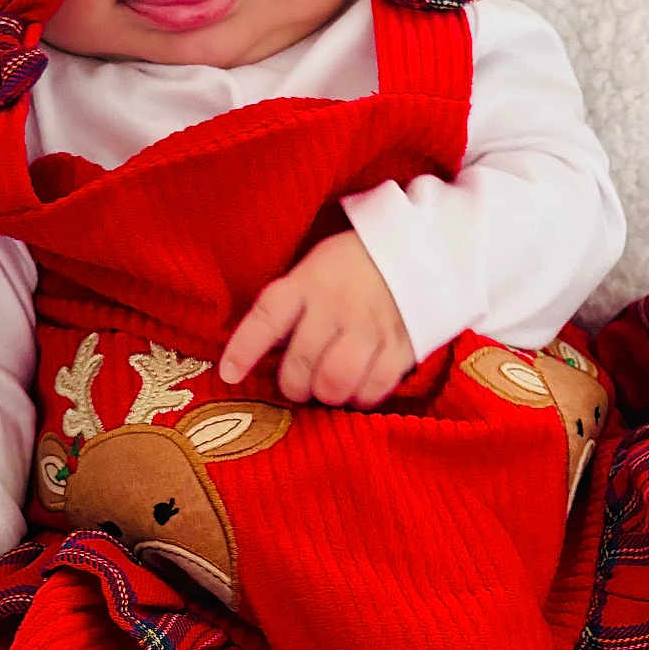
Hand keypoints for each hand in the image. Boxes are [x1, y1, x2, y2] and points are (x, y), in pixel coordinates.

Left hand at [218, 230, 415, 406]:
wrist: (418, 251)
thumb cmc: (352, 268)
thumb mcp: (313, 271)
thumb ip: (289, 310)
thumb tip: (258, 356)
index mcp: (308, 283)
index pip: (267, 317)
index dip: (245, 349)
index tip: (230, 374)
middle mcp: (337, 305)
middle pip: (301, 364)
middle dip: (293, 385)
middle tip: (297, 384)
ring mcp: (372, 328)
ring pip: (335, 383)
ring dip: (325, 395)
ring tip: (327, 388)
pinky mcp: (402, 346)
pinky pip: (373, 389)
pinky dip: (360, 398)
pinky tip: (357, 388)